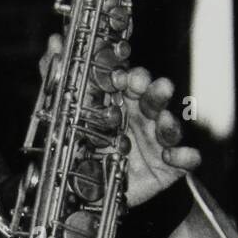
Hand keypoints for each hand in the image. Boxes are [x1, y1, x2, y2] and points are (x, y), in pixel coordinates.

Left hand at [38, 36, 199, 208]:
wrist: (91, 192)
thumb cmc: (86, 148)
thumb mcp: (65, 113)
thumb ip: (56, 77)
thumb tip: (53, 44)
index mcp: (120, 102)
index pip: (130, 82)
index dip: (129, 77)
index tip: (122, 77)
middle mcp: (141, 118)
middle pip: (153, 100)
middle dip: (153, 91)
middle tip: (147, 87)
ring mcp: (156, 142)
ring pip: (169, 127)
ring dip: (169, 122)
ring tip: (164, 121)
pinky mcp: (168, 167)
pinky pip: (184, 161)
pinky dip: (184, 157)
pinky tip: (174, 156)